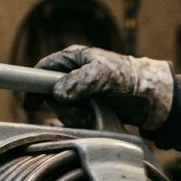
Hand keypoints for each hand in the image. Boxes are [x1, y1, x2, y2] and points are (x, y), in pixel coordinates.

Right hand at [23, 46, 174, 131]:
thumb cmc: (128, 77)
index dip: (33, 86)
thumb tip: (57, 93)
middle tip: (80, 112)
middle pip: (51, 95)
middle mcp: (73, 74)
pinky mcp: (88, 106)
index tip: (31, 105)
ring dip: (74, 116)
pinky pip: (75, 117)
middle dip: (63, 107)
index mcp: (73, 59)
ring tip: (92, 115)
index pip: (42, 70)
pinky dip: (82, 122)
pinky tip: (94, 119)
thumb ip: (79, 81)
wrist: (150, 95)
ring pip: (62, 109)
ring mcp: (80, 91)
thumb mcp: (103, 75)